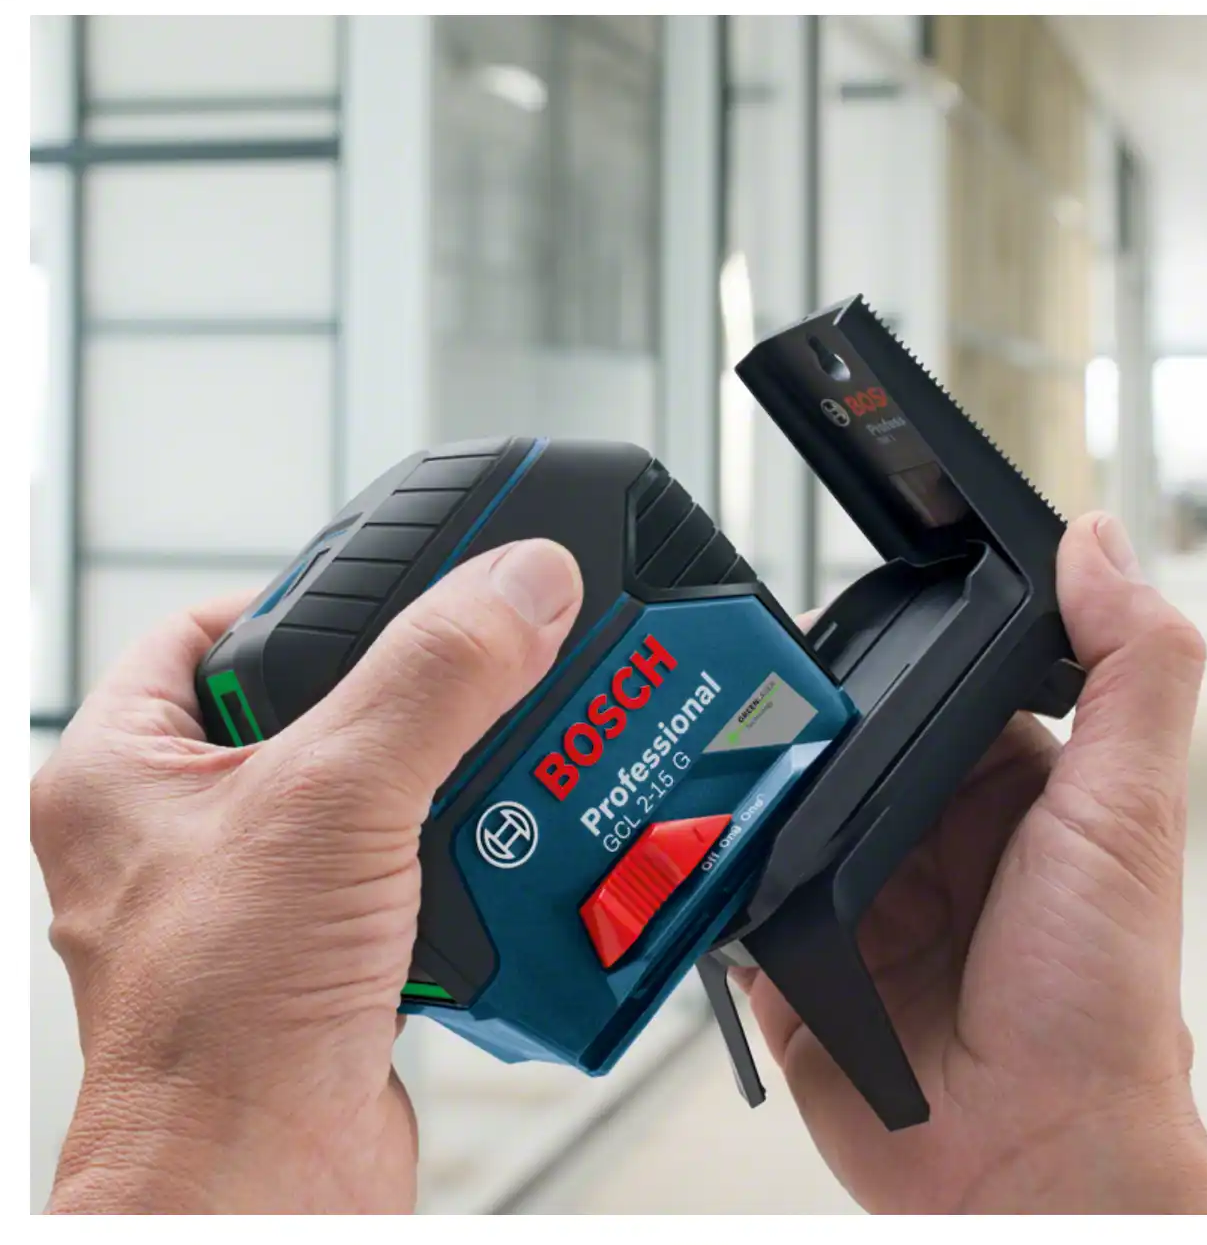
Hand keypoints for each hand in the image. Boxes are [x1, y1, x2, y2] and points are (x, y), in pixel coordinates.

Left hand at [31, 540, 581, 1213]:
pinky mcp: (319, 951)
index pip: (203, 630)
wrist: (264, 1192)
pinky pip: (396, 868)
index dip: (292, 597)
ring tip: (499, 749)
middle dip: (398, 694)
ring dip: (438, 777)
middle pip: (307, 709)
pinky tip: (495, 842)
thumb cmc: (218, 1032)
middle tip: (469, 665)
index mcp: (126, 772)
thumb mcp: (334, 803)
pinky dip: (449, 852)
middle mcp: (180, 830)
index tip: (379, 587)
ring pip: (362, 793)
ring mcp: (251, 895)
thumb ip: (432, 679)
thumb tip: (515, 586)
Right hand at [738, 513, 1206, 1213]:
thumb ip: (1126, 674)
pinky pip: (734, 896)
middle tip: (730, 683)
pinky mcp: (797, 959)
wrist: (1026, 1166)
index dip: (884, 649)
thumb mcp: (1120, 816)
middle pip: (835, 741)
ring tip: (689, 753)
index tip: (831, 615)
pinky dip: (705, 871)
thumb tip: (1098, 545)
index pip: (928, 686)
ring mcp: (856, 896)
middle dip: (784, 718)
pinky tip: (675, 841)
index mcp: (1003, 788)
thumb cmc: (1098, 1007)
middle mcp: (924, 836)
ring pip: (775, 811)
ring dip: (737, 789)